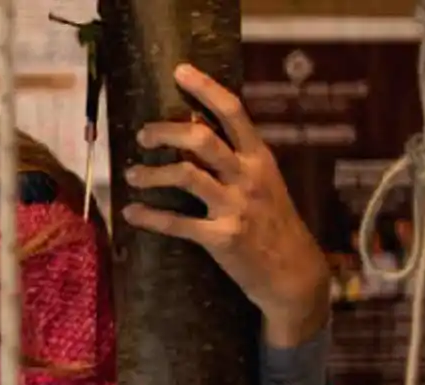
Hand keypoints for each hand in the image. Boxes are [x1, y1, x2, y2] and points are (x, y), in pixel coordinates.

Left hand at [122, 63, 330, 347]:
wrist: (293, 272)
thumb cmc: (270, 221)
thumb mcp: (261, 181)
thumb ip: (231, 155)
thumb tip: (192, 124)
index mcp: (259, 158)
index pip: (233, 112)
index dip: (206, 88)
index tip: (180, 72)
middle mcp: (249, 177)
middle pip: (202, 140)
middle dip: (166, 132)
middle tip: (143, 135)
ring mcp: (236, 207)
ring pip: (185, 176)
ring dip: (151, 173)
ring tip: (132, 175)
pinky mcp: (222, 238)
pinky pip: (177, 223)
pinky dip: (150, 216)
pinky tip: (131, 212)